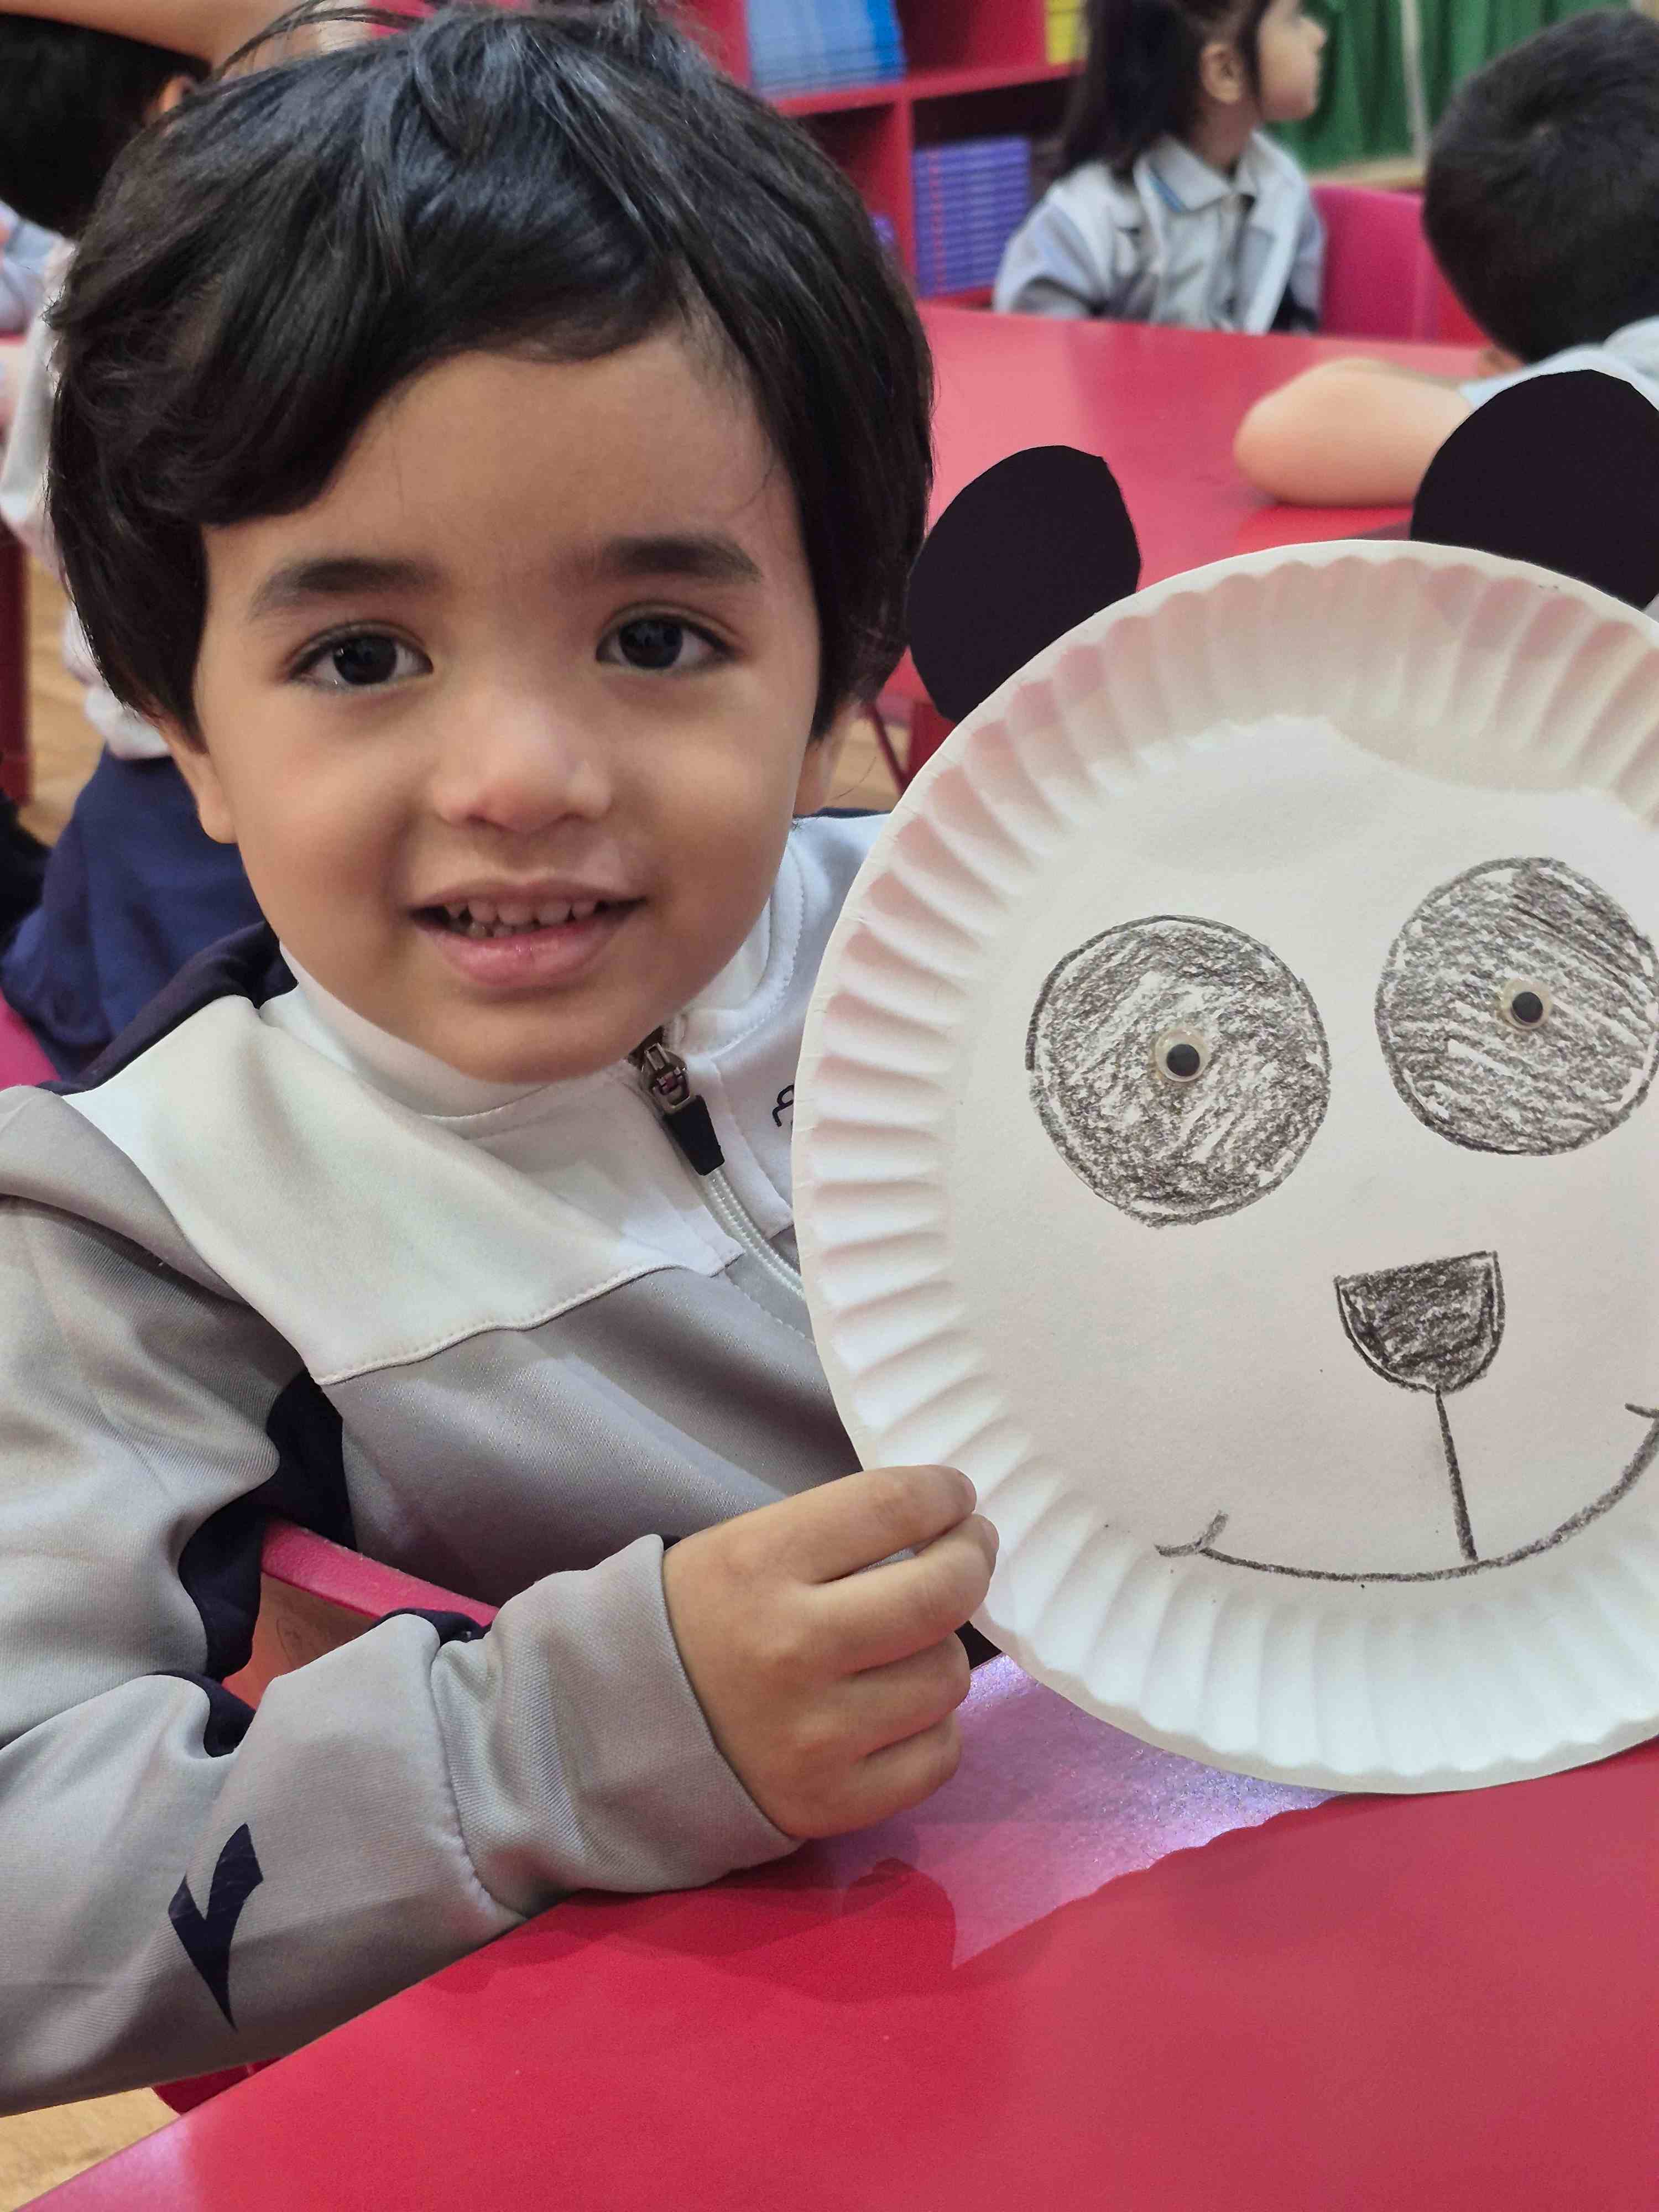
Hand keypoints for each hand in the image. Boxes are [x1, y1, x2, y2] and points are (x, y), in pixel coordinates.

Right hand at [662, 1465, 996, 1838]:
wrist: (616, 1729)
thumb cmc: (699, 1620)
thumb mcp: (744, 1546)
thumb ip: (839, 1532)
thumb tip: (945, 1523)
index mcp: (760, 1565)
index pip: (893, 1506)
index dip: (944, 1493)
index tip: (955, 1496)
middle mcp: (792, 1649)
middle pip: (941, 1593)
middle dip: (972, 1558)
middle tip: (968, 1549)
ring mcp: (815, 1735)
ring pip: (947, 1676)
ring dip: (942, 1648)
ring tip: (911, 1641)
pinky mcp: (830, 1803)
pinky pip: (937, 1756)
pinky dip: (932, 1726)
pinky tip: (900, 1707)